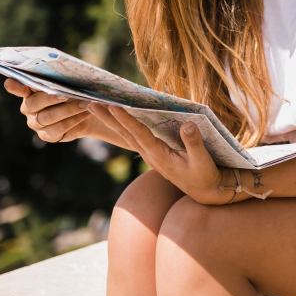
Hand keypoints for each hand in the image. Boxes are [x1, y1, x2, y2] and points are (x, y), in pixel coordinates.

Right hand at [4, 79, 95, 144]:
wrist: (84, 110)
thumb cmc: (72, 90)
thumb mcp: (67, 81)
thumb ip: (58, 77)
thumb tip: (61, 70)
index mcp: (29, 91)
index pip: (18, 88)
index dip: (14, 87)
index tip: (10, 82)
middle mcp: (28, 108)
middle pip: (34, 104)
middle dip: (52, 98)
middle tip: (68, 94)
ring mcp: (35, 123)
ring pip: (48, 117)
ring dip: (68, 110)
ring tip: (84, 103)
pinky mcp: (46, 135)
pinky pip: (58, 129)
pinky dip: (72, 121)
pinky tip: (84, 114)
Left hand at [88, 104, 227, 204]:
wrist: (206, 192)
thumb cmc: (205, 176)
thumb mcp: (203, 161)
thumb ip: (194, 143)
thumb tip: (188, 124)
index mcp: (159, 155)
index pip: (138, 134)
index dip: (125, 119)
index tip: (112, 106)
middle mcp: (150, 155)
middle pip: (124, 134)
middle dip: (107, 118)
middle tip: (89, 103)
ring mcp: (151, 155)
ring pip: (126, 135)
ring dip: (111, 121)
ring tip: (96, 107)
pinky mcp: (154, 153)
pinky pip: (134, 136)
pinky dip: (123, 125)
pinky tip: (117, 118)